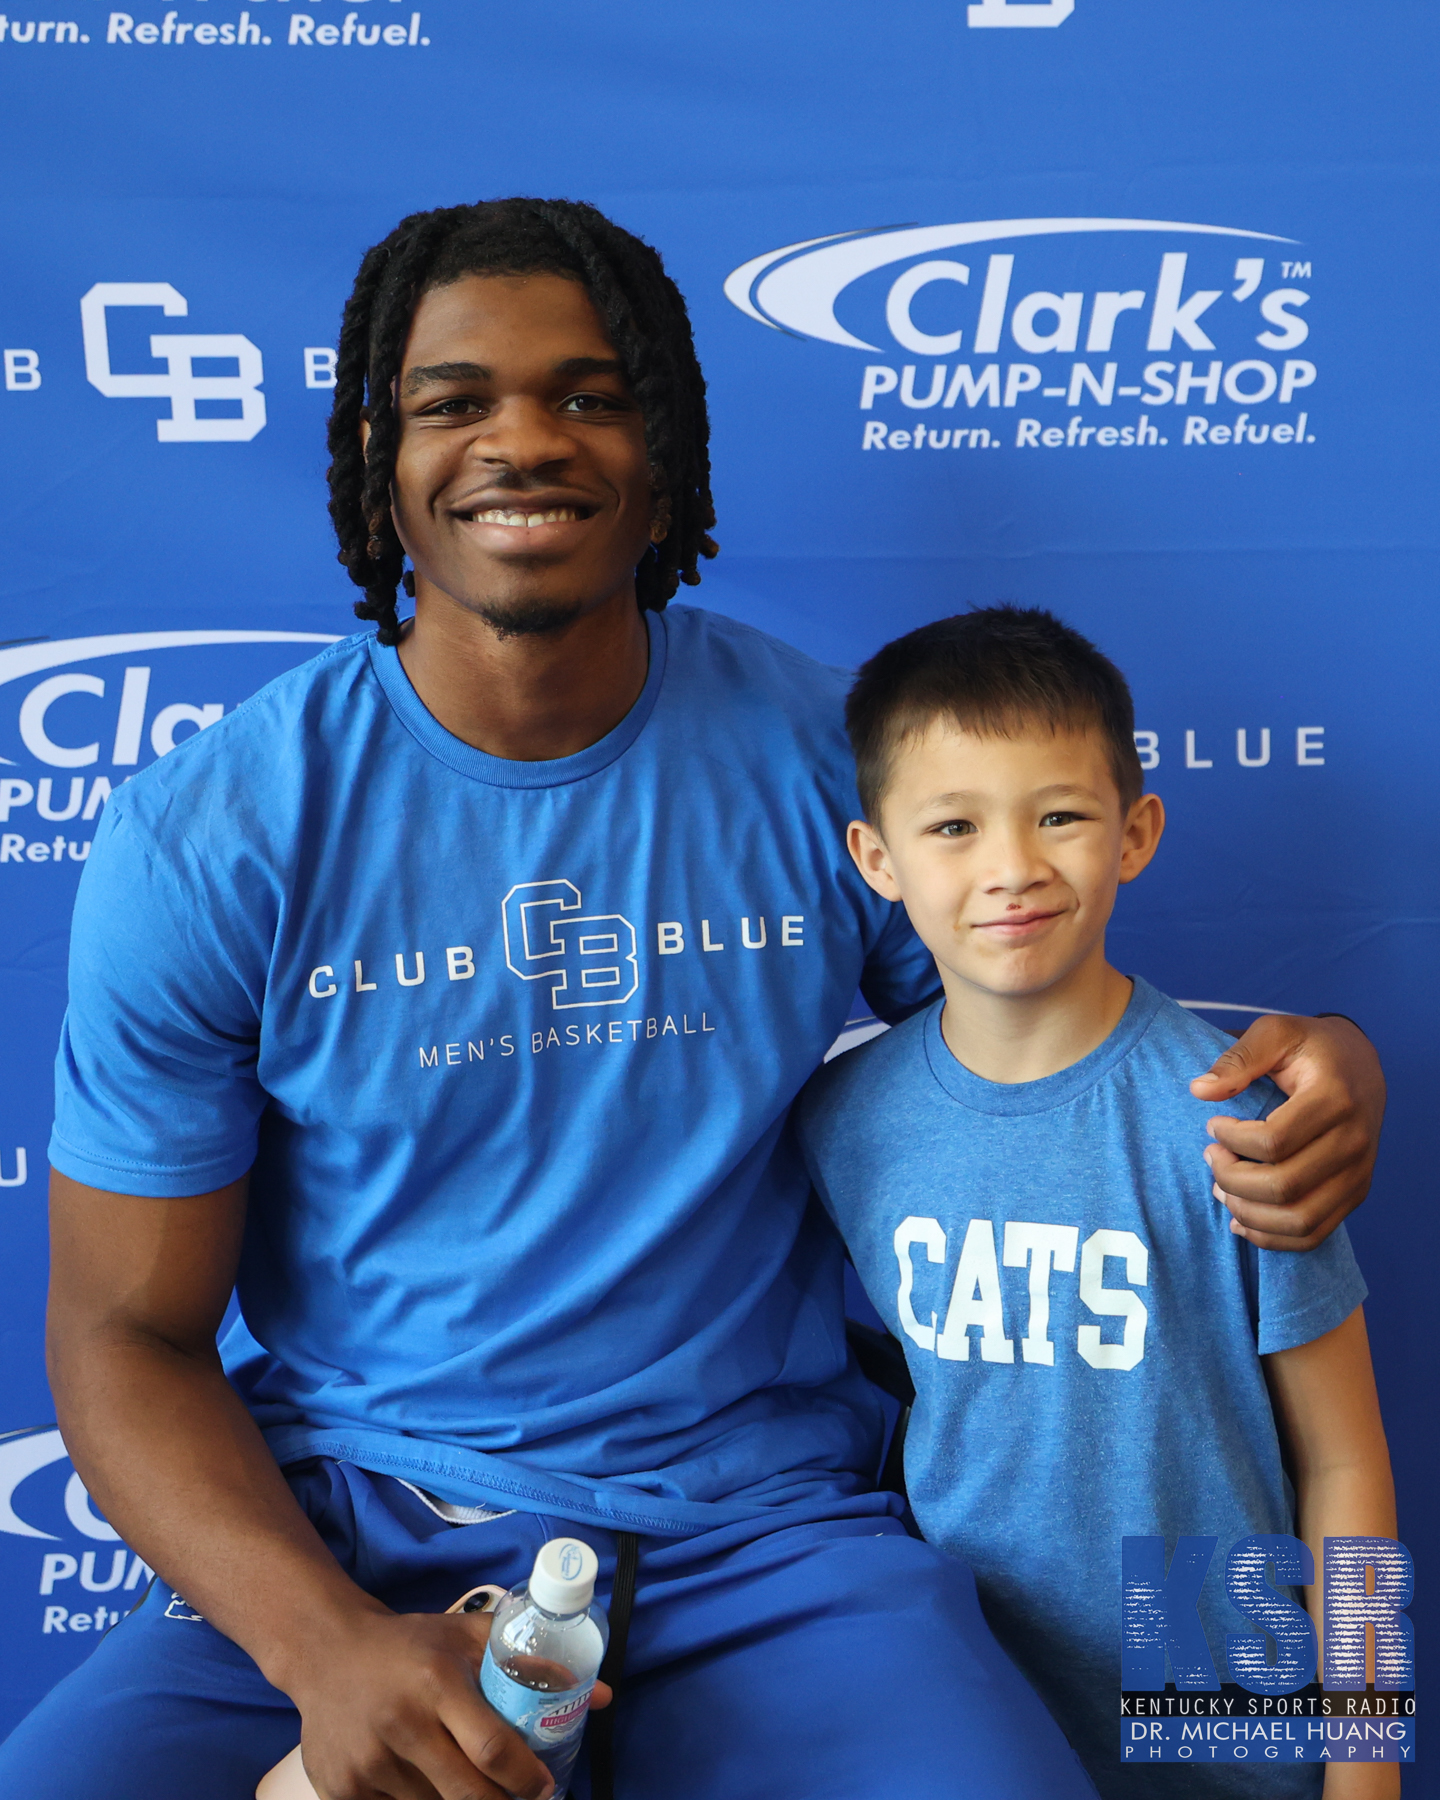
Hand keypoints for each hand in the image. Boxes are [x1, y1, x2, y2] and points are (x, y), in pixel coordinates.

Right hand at [284, 1607, 610, 1799]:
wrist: (326, 1652)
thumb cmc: (409, 1645)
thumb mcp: (466, 1635)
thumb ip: (531, 1660)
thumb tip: (602, 1694)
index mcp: (437, 1682)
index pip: (493, 1749)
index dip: (527, 1778)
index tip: (546, 1786)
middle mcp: (401, 1724)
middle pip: (468, 1795)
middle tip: (521, 1799)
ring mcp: (368, 1763)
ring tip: (476, 1788)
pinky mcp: (343, 1789)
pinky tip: (430, 1787)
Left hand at [1189, 1014, 1384, 1250]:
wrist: (1360, 1064)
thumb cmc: (1310, 1047)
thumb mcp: (1276, 1032)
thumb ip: (1239, 1057)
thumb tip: (1200, 1090)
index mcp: (1335, 1099)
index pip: (1274, 1141)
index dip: (1232, 1139)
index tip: (1212, 1125)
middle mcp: (1354, 1142)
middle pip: (1283, 1186)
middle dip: (1232, 1178)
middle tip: (1210, 1156)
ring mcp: (1359, 1173)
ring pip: (1299, 1220)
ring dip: (1248, 1213)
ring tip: (1220, 1189)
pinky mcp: (1356, 1193)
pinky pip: (1314, 1234)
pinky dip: (1272, 1238)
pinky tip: (1240, 1220)